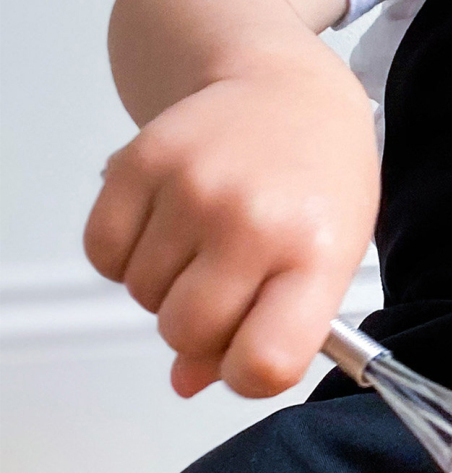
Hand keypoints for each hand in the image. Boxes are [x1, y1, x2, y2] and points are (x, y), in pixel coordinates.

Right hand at [84, 53, 377, 397]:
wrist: (290, 92)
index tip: (249, 354)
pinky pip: (104, 254)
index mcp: (316, 253)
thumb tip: (187, 380)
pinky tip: (170, 224)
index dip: (246, 373)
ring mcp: (193, 189)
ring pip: (143, 297)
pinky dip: (127, 255)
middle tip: (231, 284)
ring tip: (208, 239)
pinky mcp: (141, 162)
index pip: (265, 361)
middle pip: (189, 334)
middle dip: (201, 328)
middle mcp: (254, 220)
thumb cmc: (318, 180)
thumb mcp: (327, 257)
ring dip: (166, 285)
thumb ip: (270, 327)